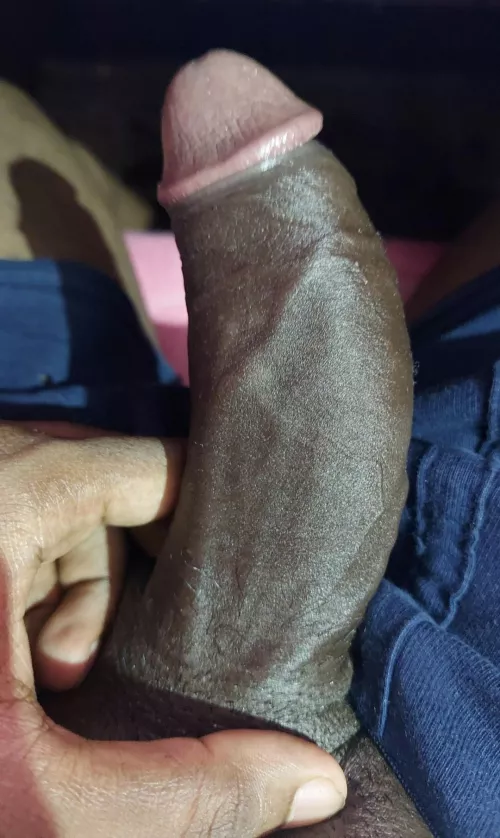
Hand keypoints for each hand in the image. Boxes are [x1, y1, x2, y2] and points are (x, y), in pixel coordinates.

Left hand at [0, 422, 345, 836]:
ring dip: (70, 578)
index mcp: (4, 494)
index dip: (203, 534)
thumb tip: (318, 779)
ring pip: (59, 492)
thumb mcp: (48, 802)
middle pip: (105, 481)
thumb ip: (187, 789)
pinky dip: (22, 565)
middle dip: (118, 580)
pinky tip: (3, 649)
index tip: (213, 605)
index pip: (151, 467)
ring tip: (42, 672)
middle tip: (72, 674)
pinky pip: (13, 501)